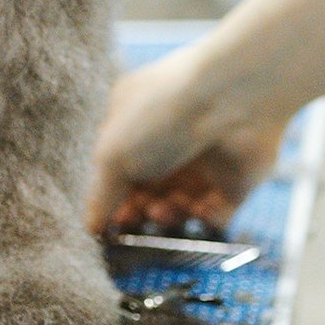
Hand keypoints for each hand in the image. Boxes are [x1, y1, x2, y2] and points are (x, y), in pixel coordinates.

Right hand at [85, 44, 285, 236]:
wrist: (227, 97)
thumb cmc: (161, 113)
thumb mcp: (114, 153)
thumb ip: (101, 195)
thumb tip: (91, 227)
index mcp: (135, 129)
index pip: (120, 174)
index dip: (114, 201)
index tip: (109, 226)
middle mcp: (168, 146)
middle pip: (150, 195)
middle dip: (141, 212)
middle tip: (137, 218)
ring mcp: (202, 164)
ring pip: (180, 208)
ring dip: (169, 216)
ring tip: (164, 209)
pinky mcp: (233, 181)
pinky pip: (217, 213)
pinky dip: (206, 219)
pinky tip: (199, 209)